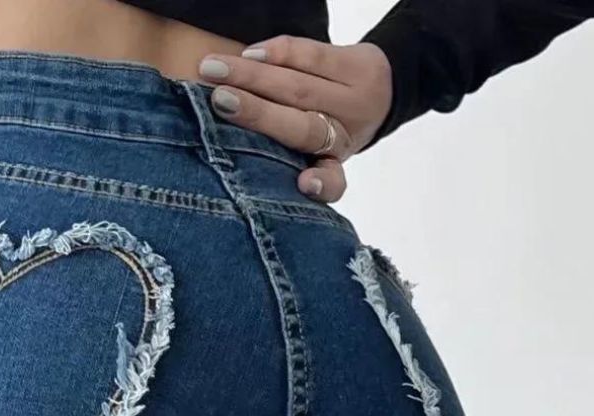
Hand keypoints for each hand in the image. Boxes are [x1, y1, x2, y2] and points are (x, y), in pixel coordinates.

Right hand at [197, 37, 392, 202]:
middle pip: (300, 125)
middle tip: (217, 99)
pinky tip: (248, 54)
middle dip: (257, 112)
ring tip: (213, 69)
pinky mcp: (353, 62)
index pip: (331, 181)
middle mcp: (348, 134)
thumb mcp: (314, 159)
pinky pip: (310, 54)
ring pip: (299, 85)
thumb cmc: (326, 130)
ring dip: (252, 75)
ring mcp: (353, 97)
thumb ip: (289, 170)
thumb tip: (248, 171)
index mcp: (335, 165)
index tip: (305, 183)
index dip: (319, 184)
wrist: (380, 90)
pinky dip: (277, 53)